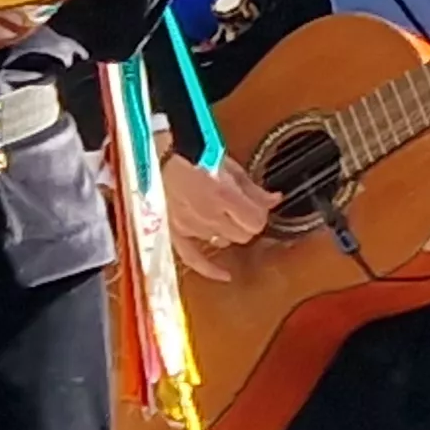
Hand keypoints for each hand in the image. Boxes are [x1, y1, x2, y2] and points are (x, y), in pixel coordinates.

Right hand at [163, 156, 276, 279]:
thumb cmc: (191, 155)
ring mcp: (189, 227)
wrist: (154, 158)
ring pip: (222, 243)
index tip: (258, 208)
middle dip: (247, 225)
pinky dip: (210, 268)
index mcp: (223, 195)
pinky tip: (225, 274)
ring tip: (224, 219)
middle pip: (243, 235)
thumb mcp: (228, 166)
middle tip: (243, 212)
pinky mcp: (172, 234)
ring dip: (228, 234)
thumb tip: (274, 200)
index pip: (256, 222)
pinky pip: (193, 259)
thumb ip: (253, 188)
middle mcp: (207, 216)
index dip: (260, 215)